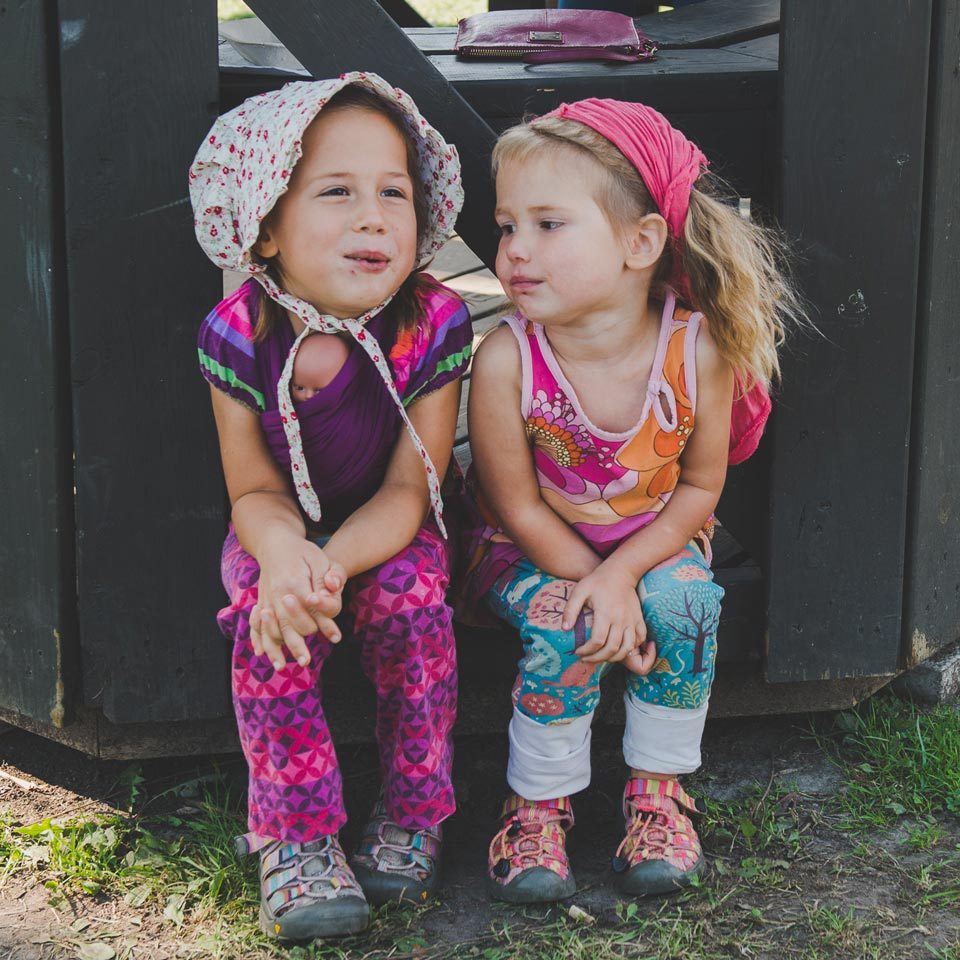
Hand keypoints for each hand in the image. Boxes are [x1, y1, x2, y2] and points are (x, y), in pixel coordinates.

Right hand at [250, 534, 346, 671]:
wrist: (275, 544)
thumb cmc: (302, 552)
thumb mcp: (318, 559)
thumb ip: (325, 578)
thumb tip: (332, 589)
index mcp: (293, 582)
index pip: (311, 608)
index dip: (325, 623)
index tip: (336, 637)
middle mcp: (277, 594)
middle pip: (287, 624)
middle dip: (296, 644)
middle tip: (306, 662)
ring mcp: (266, 600)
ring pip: (269, 629)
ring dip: (275, 649)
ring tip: (282, 667)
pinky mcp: (261, 603)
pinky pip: (256, 624)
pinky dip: (257, 639)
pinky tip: (261, 654)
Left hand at [562, 563, 655, 668]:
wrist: (621, 571)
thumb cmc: (597, 581)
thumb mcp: (579, 591)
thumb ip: (570, 610)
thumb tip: (564, 629)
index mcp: (605, 613)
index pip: (597, 641)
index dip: (586, 650)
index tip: (577, 651)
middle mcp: (621, 620)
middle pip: (612, 649)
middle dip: (597, 658)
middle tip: (586, 658)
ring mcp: (632, 621)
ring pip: (627, 649)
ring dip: (614, 658)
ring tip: (601, 657)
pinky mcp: (639, 619)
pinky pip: (639, 640)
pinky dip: (630, 649)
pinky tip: (619, 649)